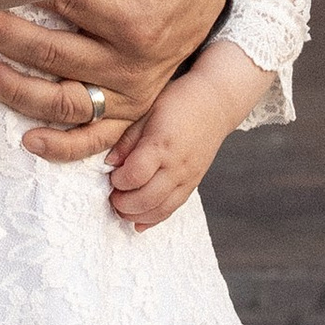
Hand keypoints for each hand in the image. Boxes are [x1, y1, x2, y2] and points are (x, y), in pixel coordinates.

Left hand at [0, 0, 227, 165]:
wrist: (217, 1)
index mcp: (137, 21)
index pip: (72, 5)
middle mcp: (132, 64)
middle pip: (56, 54)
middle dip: (9, 36)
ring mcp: (131, 94)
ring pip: (65, 102)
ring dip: (18, 91)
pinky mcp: (132, 113)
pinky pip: (94, 139)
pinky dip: (61, 146)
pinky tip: (27, 140)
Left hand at [106, 84, 226, 228]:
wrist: (215, 103)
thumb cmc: (178, 102)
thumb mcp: (147, 112)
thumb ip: (127, 140)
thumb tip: (109, 163)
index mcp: (162, 144)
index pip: (135, 175)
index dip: (118, 181)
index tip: (112, 175)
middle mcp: (177, 165)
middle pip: (146, 198)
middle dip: (123, 204)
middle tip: (111, 196)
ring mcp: (188, 177)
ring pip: (160, 209)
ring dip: (136, 215)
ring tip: (121, 208)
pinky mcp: (193, 184)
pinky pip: (173, 208)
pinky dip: (154, 218)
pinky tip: (138, 222)